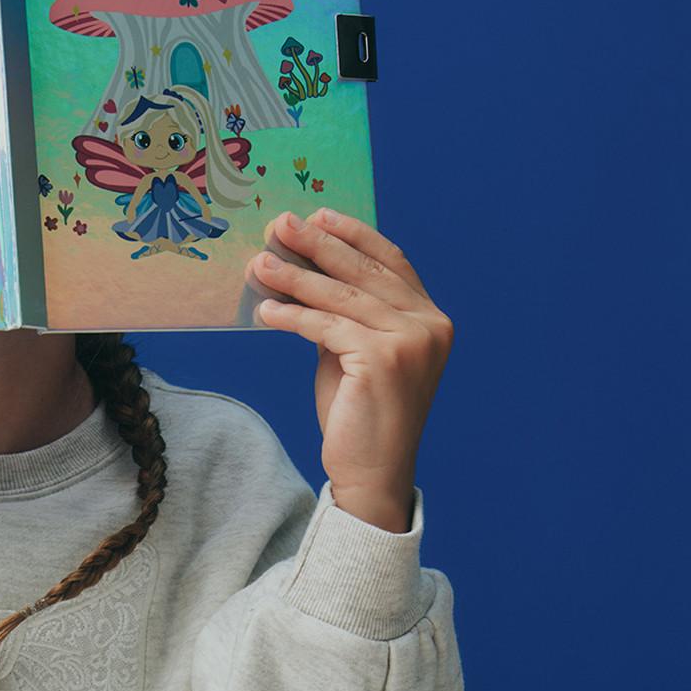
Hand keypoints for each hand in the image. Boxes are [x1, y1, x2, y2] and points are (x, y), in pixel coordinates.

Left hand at [247, 208, 452, 531]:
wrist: (372, 475)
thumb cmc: (361, 417)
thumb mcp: (354, 354)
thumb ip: (344, 315)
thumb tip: (304, 272)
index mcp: (431, 319)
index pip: (390, 261)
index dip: (353, 235)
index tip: (319, 215)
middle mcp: (429, 324)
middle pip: (363, 271)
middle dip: (316, 245)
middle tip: (279, 225)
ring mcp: (410, 341)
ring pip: (341, 296)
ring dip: (294, 277)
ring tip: (259, 264)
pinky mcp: (383, 359)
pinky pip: (326, 326)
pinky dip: (292, 316)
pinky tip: (266, 311)